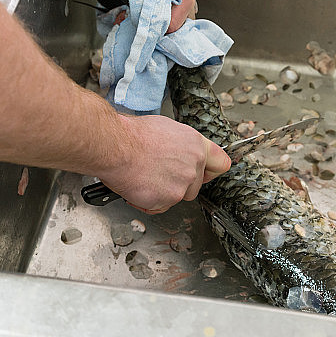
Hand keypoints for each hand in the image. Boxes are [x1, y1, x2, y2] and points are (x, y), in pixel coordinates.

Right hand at [99, 115, 229, 213]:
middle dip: (178, 184)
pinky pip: (160, 206)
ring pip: (178, 197)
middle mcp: (194, 165)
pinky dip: (149, 201)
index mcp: (196, 145)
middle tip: (158, 174)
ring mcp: (182, 184)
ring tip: (146, 177)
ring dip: (163, 193)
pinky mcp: (168, 199)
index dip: (210, 171)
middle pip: (195, 185)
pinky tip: (138, 186)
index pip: (221, 164)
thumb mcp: (165, 129)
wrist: (114, 146)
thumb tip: (179, 152)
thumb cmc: (132, 135)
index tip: (205, 174)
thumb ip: (180, 146)